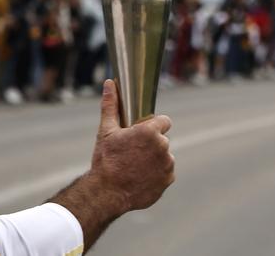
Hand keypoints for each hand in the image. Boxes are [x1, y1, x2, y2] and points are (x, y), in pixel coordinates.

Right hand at [88, 79, 174, 211]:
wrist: (107, 191)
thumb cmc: (106, 159)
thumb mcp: (106, 130)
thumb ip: (111, 105)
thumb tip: (110, 83)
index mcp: (150, 131)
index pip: (164, 121)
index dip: (153, 125)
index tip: (142, 132)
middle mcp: (163, 146)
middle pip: (162, 140)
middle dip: (151, 143)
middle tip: (132, 151)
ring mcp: (167, 165)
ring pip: (164, 156)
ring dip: (154, 158)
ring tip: (135, 165)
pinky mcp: (168, 180)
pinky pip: (165, 172)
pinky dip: (156, 174)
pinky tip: (140, 176)